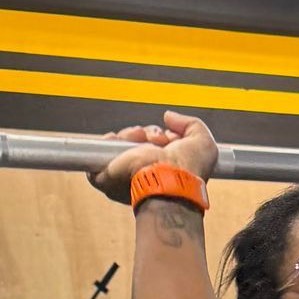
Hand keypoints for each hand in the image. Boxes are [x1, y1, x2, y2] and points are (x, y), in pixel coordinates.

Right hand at [90, 109, 218, 202]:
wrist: (170, 181)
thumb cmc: (189, 171)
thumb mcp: (203, 142)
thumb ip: (191, 124)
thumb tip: (169, 116)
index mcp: (163, 169)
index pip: (153, 145)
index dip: (159, 134)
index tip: (169, 136)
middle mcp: (143, 172)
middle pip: (136, 141)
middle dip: (145, 132)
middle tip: (155, 139)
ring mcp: (124, 175)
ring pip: (119, 143)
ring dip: (130, 134)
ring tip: (141, 140)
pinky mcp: (106, 176)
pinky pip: (95, 155)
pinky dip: (107, 142)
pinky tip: (121, 140)